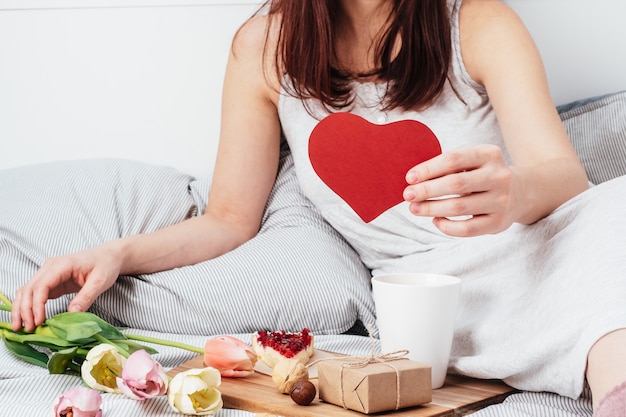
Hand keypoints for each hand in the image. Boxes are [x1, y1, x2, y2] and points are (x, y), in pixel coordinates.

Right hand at [11, 245, 121, 331]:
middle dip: (24, 310)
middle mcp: (50, 267)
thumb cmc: (106, 265)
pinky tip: (30, 319)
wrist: (108, 256)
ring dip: (21, 309)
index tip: (38, 321)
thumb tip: (73, 313)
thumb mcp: (101, 281)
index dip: (36, 305)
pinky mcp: (51, 281)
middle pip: (28, 288)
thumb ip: (86, 296)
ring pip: (27, 291)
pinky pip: (34, 293)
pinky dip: (29, 306)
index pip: (41, 285)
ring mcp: (48, 274)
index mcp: (62, 265)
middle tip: (27, 329)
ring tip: (21, 327)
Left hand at [403, 144, 521, 236]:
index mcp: (489, 154)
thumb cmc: (486, 175)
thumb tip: (414, 180)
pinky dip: (446, 226)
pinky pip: (467, 229)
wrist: (524, 191)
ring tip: (415, 208)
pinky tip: (436, 220)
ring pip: (459, 207)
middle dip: (427, 190)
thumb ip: (449, 167)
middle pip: (455, 184)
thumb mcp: (474, 161)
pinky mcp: (499, 223)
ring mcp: (501, 201)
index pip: (453, 160)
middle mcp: (499, 176)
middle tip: (407, 195)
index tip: (409, 178)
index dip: (428, 169)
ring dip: (431, 208)